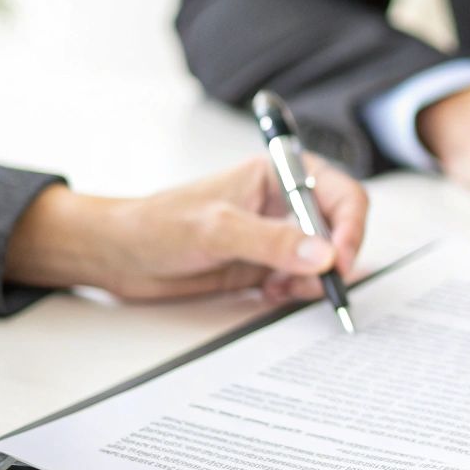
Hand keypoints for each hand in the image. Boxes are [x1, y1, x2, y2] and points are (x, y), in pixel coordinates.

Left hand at [3, 156, 366, 301]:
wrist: (118, 255)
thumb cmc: (158, 224)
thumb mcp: (218, 229)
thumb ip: (273, 242)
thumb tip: (325, 255)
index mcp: (277, 175)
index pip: (338, 193)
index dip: (351, 225)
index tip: (341, 259)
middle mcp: (282, 203)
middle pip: (338, 227)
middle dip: (335, 258)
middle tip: (325, 285)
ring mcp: (274, 236)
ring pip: (321, 260)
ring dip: (312, 280)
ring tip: (282, 289)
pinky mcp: (262, 265)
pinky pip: (298, 281)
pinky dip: (294, 292)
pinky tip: (269, 293)